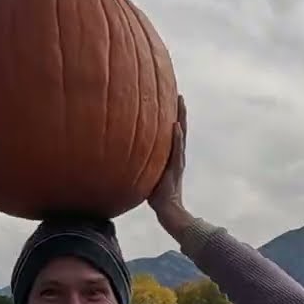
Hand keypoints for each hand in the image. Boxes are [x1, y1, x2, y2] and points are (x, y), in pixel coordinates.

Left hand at [147, 94, 191, 235]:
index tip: (171, 99)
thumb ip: (140, 164)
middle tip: (180, 94)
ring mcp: (177, 160)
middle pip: (180, 129)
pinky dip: (177, 137)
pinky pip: (176, 150)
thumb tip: (122, 157)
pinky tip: (176, 125)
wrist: (167, 209)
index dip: (172, 117)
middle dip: (180, 112)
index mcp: (170, 155)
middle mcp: (176, 155)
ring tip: (180, 102)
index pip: (172, 132)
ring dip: (181, 118)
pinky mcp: (175, 168)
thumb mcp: (146, 174)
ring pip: (180, 135)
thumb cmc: (156, 195)